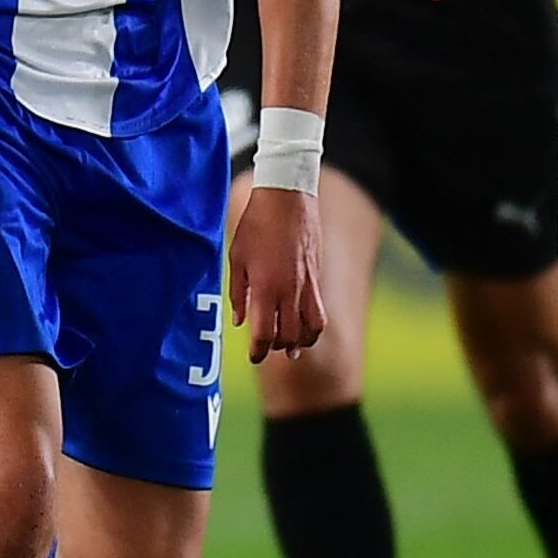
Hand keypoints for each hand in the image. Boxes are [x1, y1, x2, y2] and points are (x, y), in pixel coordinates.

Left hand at [229, 184, 326, 363]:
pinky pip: (319, 312)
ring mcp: (307, 286)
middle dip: (277, 349)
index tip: (253, 356)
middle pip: (289, 337)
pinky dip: (312, 327)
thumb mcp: (237, 258)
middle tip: (266, 349)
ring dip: (300, 342)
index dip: (259, 351)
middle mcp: (289, 291)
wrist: (287, 200)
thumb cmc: (256, 225)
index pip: (265, 334)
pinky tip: (302, 327)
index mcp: (265, 287)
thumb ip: (238, 293)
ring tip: (289, 346)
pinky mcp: (317, 278)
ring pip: (310, 329)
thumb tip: (239, 321)